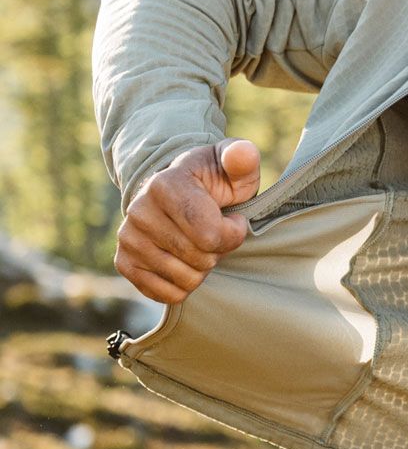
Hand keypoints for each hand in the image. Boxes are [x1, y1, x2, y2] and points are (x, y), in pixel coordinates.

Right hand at [114, 138, 261, 302]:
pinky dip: (184, 285)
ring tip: (198, 243)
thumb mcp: (233, 166)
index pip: (210, 235)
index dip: (233, 233)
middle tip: (213, 231)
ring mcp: (128, 239)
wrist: (181, 194)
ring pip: (187, 279)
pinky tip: (184, 261)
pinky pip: (167, 294)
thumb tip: (242, 154)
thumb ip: (242, 159)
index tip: (232, 217)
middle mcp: (138, 211)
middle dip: (218, 250)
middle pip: (200, 258)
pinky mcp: (124, 263)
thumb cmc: (215, 182)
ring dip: (203, 267)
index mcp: (165, 185)